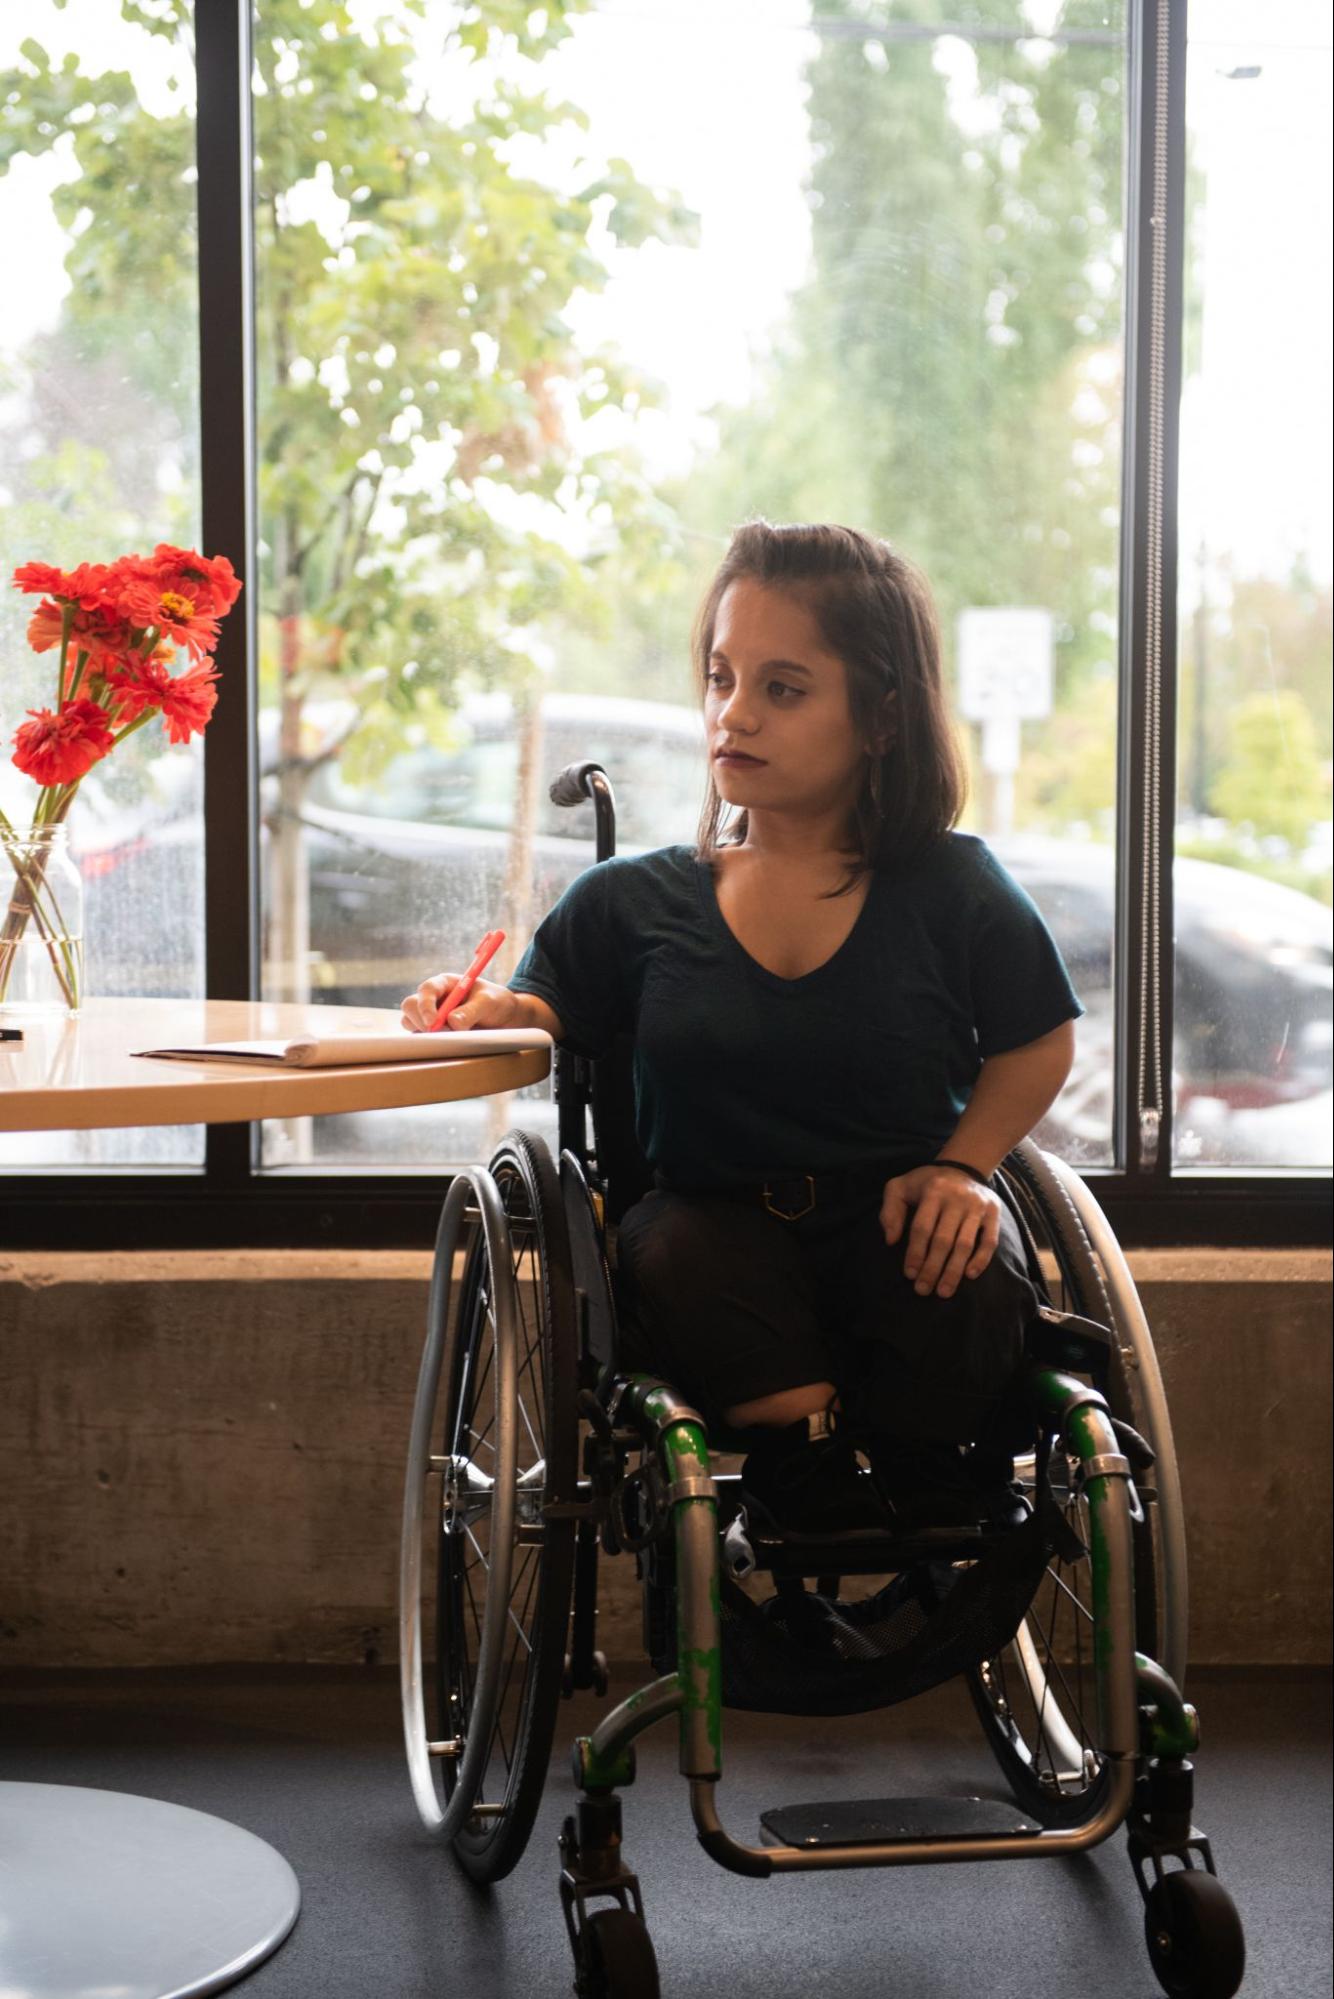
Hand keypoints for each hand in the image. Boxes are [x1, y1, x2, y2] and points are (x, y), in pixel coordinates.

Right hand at [399, 973, 520, 1032]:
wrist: (504, 1018)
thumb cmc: (496, 1003)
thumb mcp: (489, 1002)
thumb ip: (472, 1010)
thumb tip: (452, 1022)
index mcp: (445, 984)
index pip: (426, 990)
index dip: (425, 1005)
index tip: (432, 1023)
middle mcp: (434, 998)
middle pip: (411, 1006)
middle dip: (420, 1021)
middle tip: (438, 1034)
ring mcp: (431, 1016)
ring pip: (411, 1023)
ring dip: (423, 1033)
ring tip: (447, 1039)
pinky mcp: (434, 1032)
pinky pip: (421, 1038)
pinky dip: (428, 1043)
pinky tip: (445, 1046)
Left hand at [880, 1164, 1001, 1298]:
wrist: (963, 1167)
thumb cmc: (926, 1184)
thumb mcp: (901, 1187)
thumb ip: (890, 1211)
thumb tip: (891, 1241)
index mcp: (933, 1190)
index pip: (922, 1228)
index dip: (915, 1253)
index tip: (909, 1275)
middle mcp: (957, 1197)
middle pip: (943, 1240)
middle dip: (932, 1268)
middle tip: (923, 1290)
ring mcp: (977, 1205)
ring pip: (965, 1244)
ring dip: (953, 1271)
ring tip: (943, 1292)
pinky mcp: (993, 1212)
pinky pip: (990, 1240)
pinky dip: (981, 1260)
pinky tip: (969, 1275)